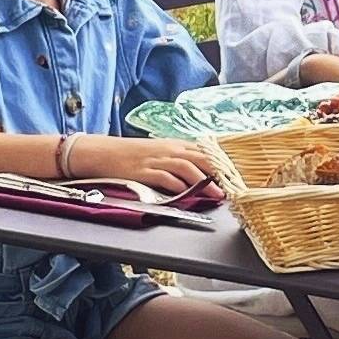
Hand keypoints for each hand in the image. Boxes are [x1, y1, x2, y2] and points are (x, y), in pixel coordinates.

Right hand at [77, 136, 225, 198]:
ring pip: (186, 167)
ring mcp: (156, 160)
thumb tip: (200, 170)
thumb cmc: (132, 154)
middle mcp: (168, 150)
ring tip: (216, 194)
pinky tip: (188, 193)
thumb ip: (178, 159)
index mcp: (174, 145)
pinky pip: (165, 178)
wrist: (103, 153)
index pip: (204, 151)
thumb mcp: (159, 151)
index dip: (221, 163)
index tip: (234, 174)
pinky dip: (178, 186)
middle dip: (218, 172)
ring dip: (204, 181)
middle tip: (232, 185)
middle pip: (200, 157)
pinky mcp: (144, 171)